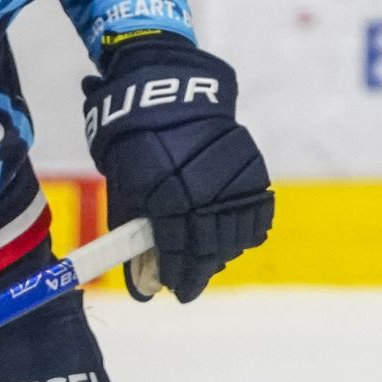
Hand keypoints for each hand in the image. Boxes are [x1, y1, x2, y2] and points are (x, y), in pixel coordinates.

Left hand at [84, 40, 273, 302]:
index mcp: (164, 192)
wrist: (166, 91)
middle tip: (190, 282)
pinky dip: (248, 229)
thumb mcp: (124, 188)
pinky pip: (257, 211)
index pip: (178, 249)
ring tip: (209, 258)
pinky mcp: (252, 166)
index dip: (178, 275)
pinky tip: (235, 237)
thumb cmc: (135, 142)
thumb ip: (136, 238)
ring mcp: (230, 176)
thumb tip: (144, 288)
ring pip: (236, 232)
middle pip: (209, 246)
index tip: (178, 291)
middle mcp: (202, 186)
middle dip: (199, 270)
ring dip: (222, 252)